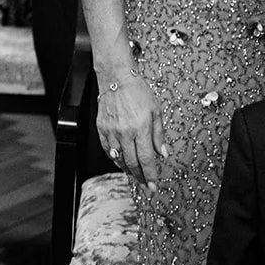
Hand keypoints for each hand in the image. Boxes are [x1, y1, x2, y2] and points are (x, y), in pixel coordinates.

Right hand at [95, 72, 167, 189]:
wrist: (116, 78)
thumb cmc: (138, 92)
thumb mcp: (156, 111)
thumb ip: (159, 135)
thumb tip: (163, 154)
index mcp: (141, 128)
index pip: (146, 159)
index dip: (150, 175)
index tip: (153, 186)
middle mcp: (125, 131)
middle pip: (132, 162)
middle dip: (140, 177)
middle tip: (144, 184)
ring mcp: (111, 130)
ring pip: (118, 158)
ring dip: (127, 169)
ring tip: (134, 175)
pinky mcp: (101, 128)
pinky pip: (107, 149)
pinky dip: (114, 158)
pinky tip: (120, 161)